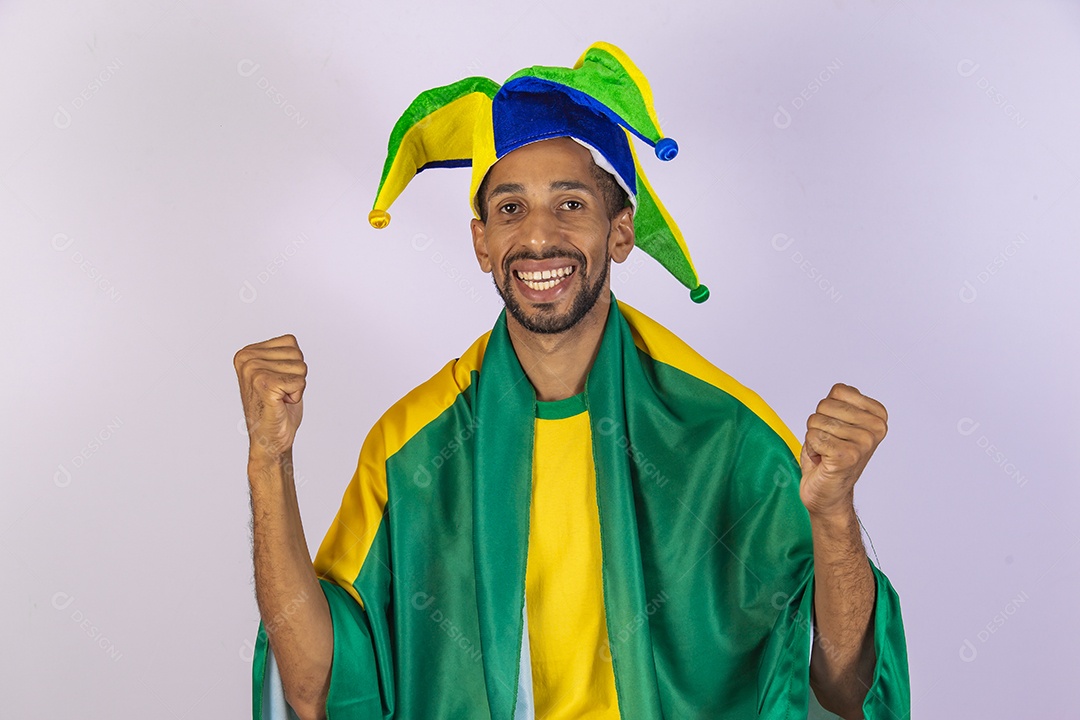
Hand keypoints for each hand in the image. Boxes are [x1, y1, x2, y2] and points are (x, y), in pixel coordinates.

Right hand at [234, 334, 306, 462]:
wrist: (269, 440)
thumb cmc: (276, 408)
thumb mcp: (276, 372)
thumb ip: (281, 354)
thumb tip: (291, 340)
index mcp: (246, 353)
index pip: (290, 342)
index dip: (292, 365)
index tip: (277, 383)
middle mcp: (246, 359)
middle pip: (297, 354)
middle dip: (296, 376)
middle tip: (279, 393)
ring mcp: (253, 371)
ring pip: (300, 367)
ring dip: (296, 386)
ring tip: (279, 398)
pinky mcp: (264, 385)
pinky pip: (299, 381)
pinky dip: (296, 396)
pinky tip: (280, 404)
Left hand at [799, 383, 887, 517]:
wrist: (828, 495)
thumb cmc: (830, 456)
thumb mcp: (839, 421)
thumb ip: (841, 402)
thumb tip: (840, 390)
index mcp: (878, 415)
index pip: (838, 391)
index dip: (828, 409)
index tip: (837, 430)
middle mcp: (876, 428)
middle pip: (825, 405)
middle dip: (818, 424)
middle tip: (829, 444)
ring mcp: (864, 443)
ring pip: (816, 421)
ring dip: (814, 439)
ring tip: (827, 453)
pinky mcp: (848, 456)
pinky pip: (813, 437)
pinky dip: (811, 450)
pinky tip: (823, 462)